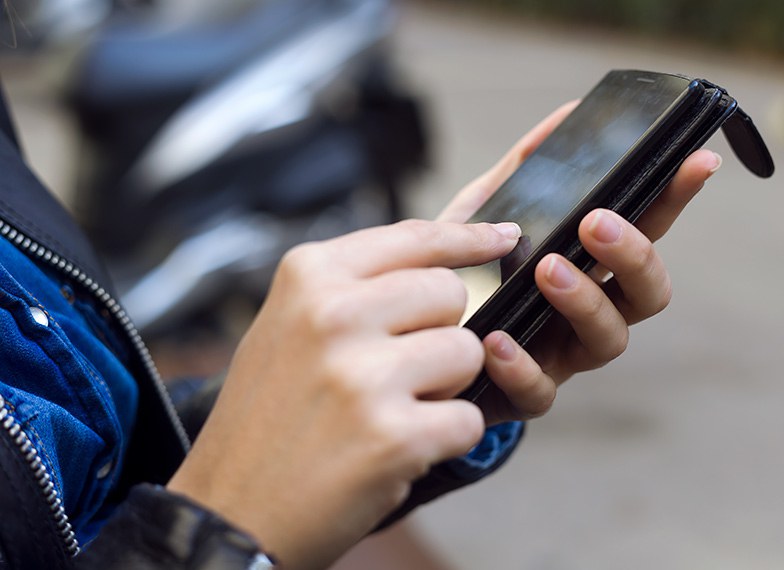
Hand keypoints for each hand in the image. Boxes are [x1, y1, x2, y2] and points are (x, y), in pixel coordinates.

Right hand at [167, 220, 520, 567]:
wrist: (230, 510)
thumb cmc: (269, 415)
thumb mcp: (291, 325)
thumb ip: (359, 286)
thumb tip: (448, 252)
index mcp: (309, 276)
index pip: (415, 237)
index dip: (468, 238)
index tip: (502, 238)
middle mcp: (333, 314)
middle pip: (450, 293)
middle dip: (441, 331)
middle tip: (396, 370)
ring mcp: (362, 375)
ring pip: (468, 352)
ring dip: (446, 387)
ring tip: (391, 409)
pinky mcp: (392, 436)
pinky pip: (469, 419)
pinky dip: (445, 439)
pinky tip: (397, 450)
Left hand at [439, 102, 721, 423]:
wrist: (412, 333)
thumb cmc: (462, 271)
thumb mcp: (482, 213)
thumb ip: (522, 170)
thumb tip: (565, 115)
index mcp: (587, 265)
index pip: (645, 229)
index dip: (675, 199)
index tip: (697, 161)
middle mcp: (586, 311)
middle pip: (648, 294)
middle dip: (634, 257)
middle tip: (595, 223)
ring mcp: (560, 355)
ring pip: (609, 341)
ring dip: (585, 301)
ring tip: (547, 270)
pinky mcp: (523, 394)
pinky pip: (541, 391)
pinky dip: (522, 365)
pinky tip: (496, 339)